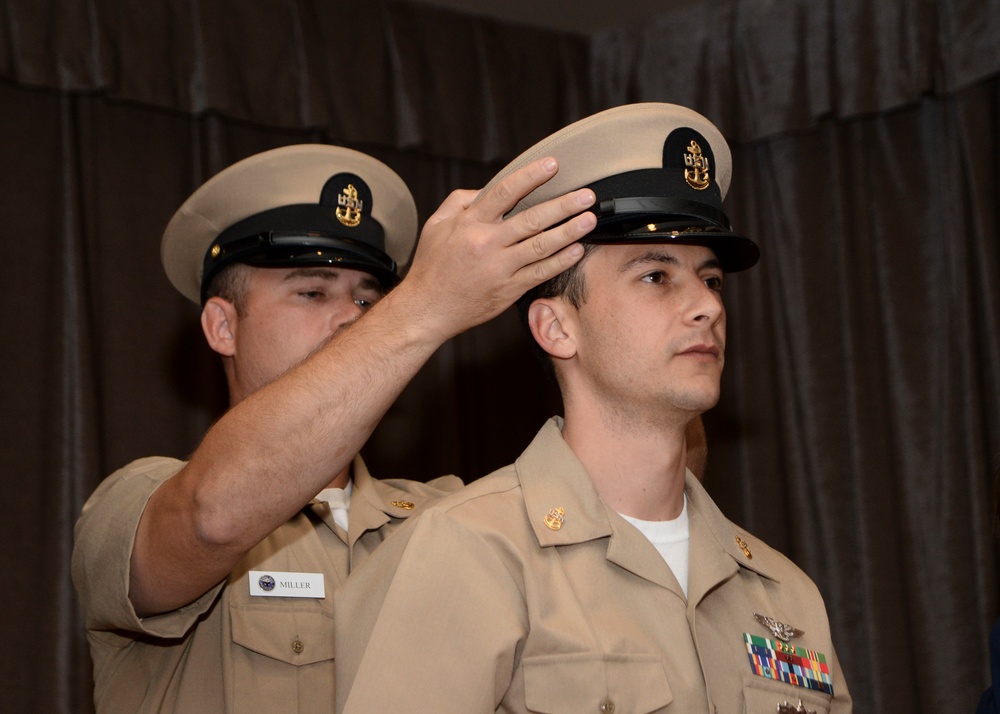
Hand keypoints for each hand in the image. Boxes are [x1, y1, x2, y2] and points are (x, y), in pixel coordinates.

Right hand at [398, 157, 595, 340]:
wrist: (427, 309)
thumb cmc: (432, 266)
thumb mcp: (436, 225)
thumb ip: (459, 202)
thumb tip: (484, 190)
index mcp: (470, 223)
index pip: (505, 192)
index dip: (531, 176)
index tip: (553, 165)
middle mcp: (487, 243)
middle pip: (532, 219)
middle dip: (563, 205)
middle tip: (587, 194)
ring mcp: (500, 268)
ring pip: (542, 246)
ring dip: (569, 231)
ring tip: (589, 219)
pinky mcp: (509, 289)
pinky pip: (540, 272)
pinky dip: (561, 261)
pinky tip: (577, 250)